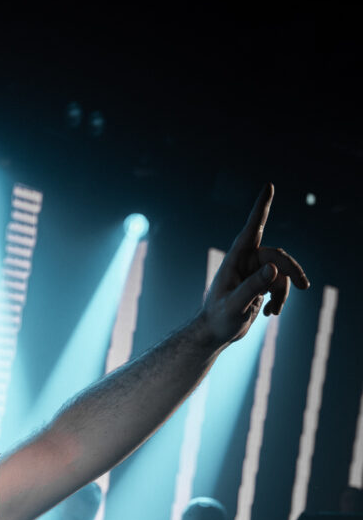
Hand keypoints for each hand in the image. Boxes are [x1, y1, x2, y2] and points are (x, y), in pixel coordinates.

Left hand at [202, 184, 309, 346]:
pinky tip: (268, 314)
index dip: (262, 207)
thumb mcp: (234, 305)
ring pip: (281, 273)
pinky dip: (278, 299)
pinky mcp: (259, 283)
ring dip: (283, 293)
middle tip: (305, 285)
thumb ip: (252, 287)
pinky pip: (279, 285)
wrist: (214, 334)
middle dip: (292, 270)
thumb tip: (274, 270)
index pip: (252, 228)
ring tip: (273, 312)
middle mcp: (246, 261)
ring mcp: (253, 271)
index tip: (269, 185)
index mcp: (235, 258)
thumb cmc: (217, 319)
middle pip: (277, 256)